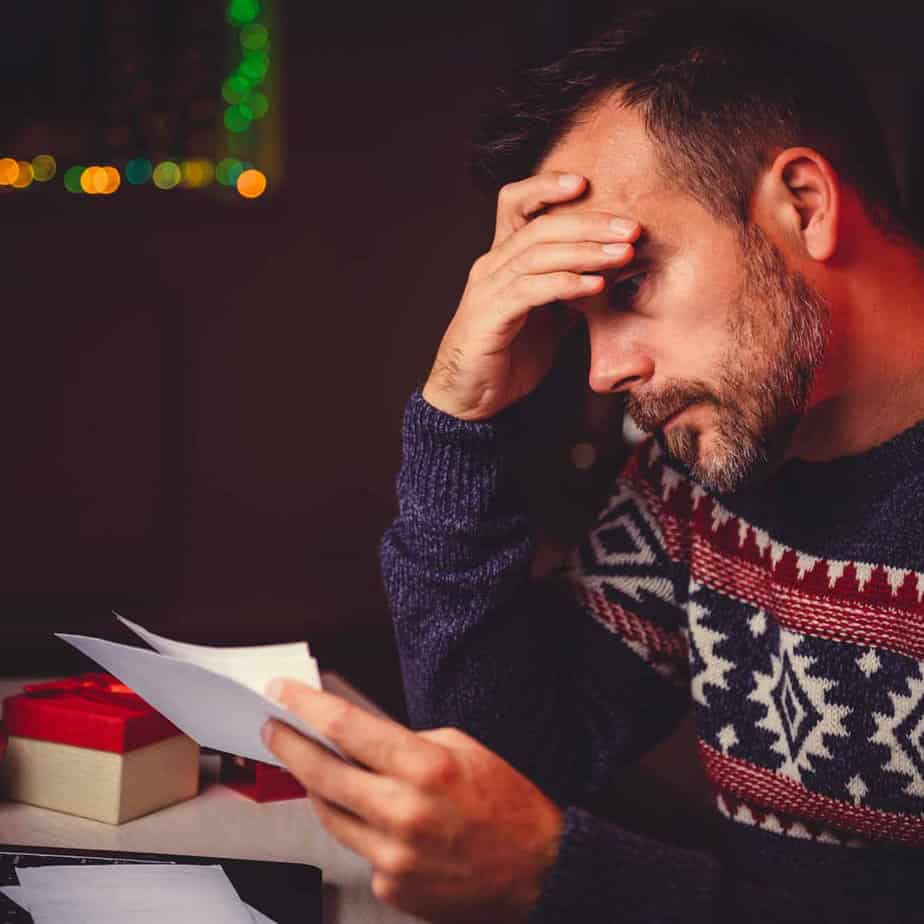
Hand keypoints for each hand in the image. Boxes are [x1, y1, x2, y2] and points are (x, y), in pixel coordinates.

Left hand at [262, 680, 563, 922]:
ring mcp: (394, 855)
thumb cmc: (505, 801)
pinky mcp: (392, 885)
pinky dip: (362, 827)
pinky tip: (379, 818)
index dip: (305, 706)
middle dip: (288, 746)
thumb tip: (355, 736)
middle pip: (321, 774)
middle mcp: (404, 813)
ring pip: (329, 814)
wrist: (538, 866)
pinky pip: (359, 848)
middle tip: (273, 729)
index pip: (346, 728)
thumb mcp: (460, 747)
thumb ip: (404, 742)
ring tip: (314, 766)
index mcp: (425, 767)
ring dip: (317, 787)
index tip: (282, 693)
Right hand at [422, 172, 639, 419]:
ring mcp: (487, 291)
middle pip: (539, 227)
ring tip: (623, 254)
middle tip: (630, 227)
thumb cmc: (507, 357)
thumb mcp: (547, 318)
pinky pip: (529, 291)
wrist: (470, 400)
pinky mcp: (489, 318)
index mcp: (502, 260)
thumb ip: (569, 292)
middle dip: (589, 222)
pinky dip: (565, 284)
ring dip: (585, 251)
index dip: (546, 186)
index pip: (516, 204)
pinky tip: (595, 285)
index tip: (587, 182)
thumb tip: (608, 273)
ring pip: (537, 254)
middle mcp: (491, 267)